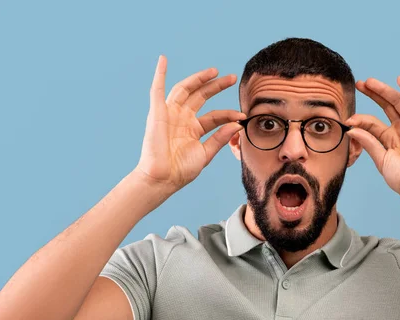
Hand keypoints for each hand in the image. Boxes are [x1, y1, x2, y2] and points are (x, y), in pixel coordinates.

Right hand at [134, 55, 245, 192]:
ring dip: (198, 79)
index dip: (229, 113)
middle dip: (216, 86)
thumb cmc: (181, 170)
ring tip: (214, 71)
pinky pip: (157, 90)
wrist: (163, 178)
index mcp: (193, 129)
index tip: (243, 115)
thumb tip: (237, 125)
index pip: (215, 115)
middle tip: (232, 78)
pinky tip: (163, 60)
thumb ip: (220, 138)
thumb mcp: (205, 154)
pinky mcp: (158, 113)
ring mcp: (170, 114)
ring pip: (185, 90)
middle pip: (200, 96)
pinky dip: (159, 74)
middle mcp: (182, 119)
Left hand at [345, 76, 399, 204]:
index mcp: (389, 139)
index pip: (372, 122)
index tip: (347, 118)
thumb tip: (351, 129)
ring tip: (370, 82)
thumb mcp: (381, 160)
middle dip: (373, 94)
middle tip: (359, 84)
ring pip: (399, 102)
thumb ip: (369, 143)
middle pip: (386, 106)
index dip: (360, 118)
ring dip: (385, 90)